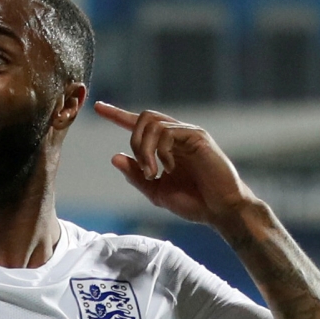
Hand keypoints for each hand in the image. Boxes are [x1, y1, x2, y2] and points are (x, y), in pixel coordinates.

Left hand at [93, 101, 257, 226]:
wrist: (221, 211)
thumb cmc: (194, 202)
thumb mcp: (156, 192)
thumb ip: (136, 175)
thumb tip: (115, 156)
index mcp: (167, 146)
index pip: (140, 123)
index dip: (118, 115)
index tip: (98, 107)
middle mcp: (177, 135)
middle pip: (143, 118)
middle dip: (135, 142)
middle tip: (145, 172)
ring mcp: (188, 133)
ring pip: (152, 124)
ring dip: (145, 150)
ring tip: (154, 173)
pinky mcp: (197, 136)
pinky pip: (167, 132)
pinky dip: (161, 151)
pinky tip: (169, 168)